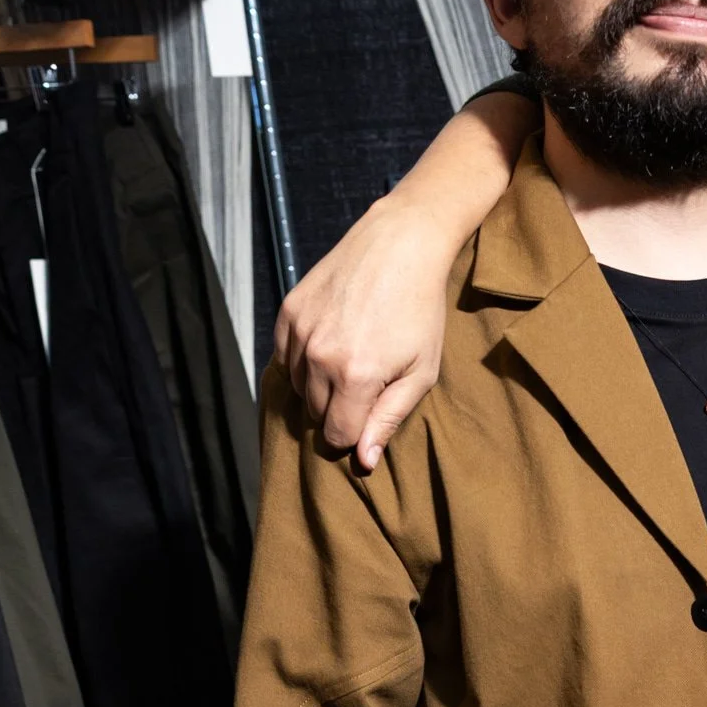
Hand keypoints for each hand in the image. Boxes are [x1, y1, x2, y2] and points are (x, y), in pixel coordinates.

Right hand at [275, 197, 453, 469]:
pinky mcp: (289, 311)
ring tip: (350, 362)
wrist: (399, 245)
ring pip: (298, 388)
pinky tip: (330, 346)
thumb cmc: (420, 311)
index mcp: (355, 376)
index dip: (353, 435)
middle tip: (366, 385)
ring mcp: (300, 332)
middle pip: (315, 414)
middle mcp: (319, 356)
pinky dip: (303, 361)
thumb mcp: (420, 372)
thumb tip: (364, 460)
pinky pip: (286, 358)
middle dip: (338, 411)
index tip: (369, 417)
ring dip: (320, 387)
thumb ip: (388, 418)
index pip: (336, 436)